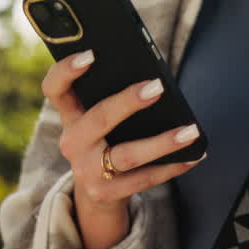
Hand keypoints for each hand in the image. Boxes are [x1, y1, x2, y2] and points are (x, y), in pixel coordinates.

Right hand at [42, 51, 203, 248]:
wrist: (97, 194)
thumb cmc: (108, 142)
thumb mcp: (99, 121)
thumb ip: (111, 99)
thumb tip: (154, 80)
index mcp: (70, 117)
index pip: (55, 89)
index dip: (66, 71)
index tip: (90, 54)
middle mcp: (73, 143)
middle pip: (98, 118)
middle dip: (128, 102)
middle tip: (157, 87)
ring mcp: (87, 171)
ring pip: (127, 155)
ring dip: (162, 142)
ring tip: (190, 131)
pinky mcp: (106, 193)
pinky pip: (144, 179)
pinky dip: (172, 167)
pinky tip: (193, 156)